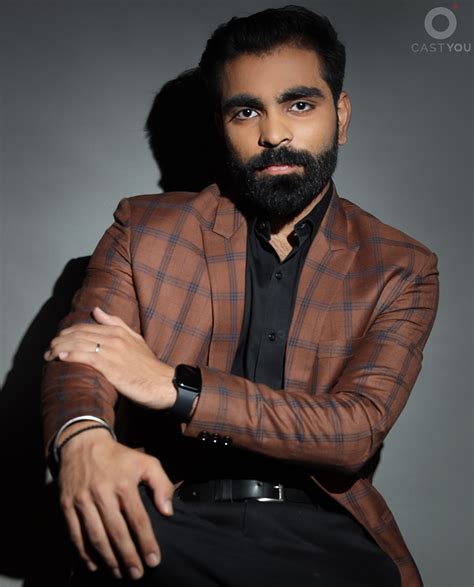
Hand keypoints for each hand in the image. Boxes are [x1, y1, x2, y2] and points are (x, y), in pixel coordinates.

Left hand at [44, 307, 175, 409]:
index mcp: (118, 331)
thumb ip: (116, 324)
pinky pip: (86, 357)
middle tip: (48, 350)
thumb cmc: (148, 366)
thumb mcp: (134, 339)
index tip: (57, 341)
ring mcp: (112, 351)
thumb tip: (97, 310)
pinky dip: (72, 355)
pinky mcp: (110, 366)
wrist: (162, 383)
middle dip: (59, 340)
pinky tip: (62, 358)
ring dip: (60, 348)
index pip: (85, 327)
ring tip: (49, 355)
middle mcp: (113, 337)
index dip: (67, 333)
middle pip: (78, 334)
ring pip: (79, 344)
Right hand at [58, 427, 175, 579]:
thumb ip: (161, 484)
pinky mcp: (67, 505)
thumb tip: (167, 511)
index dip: (147, 542)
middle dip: (128, 557)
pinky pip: (75, 534)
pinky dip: (83, 553)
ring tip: (119, 573)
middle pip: (116, 532)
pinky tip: (94, 565)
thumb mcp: (146, 462)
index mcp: (124, 483)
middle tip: (137, 574)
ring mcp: (83, 500)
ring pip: (95, 536)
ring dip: (108, 559)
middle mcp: (103, 492)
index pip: (138, 519)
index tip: (154, 561)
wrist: (83, 444)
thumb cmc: (119, 457)